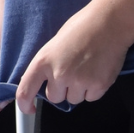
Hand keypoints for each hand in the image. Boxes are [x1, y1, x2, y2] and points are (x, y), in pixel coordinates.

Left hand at [14, 5, 128, 114]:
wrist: (109, 23)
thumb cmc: (82, 28)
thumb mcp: (53, 45)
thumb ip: (47, 65)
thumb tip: (44, 82)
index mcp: (43, 61)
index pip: (25, 91)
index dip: (25, 104)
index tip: (28, 109)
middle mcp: (59, 74)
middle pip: (54, 98)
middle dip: (61, 90)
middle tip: (71, 72)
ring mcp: (79, 81)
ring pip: (74, 99)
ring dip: (78, 90)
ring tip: (86, 69)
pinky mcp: (98, 85)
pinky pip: (91, 98)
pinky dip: (93, 89)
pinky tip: (96, 72)